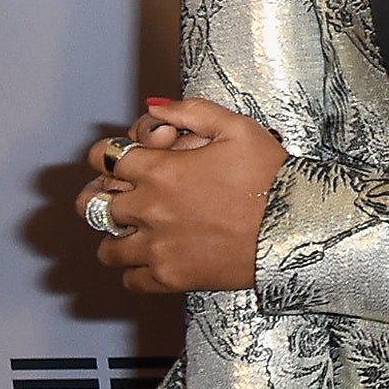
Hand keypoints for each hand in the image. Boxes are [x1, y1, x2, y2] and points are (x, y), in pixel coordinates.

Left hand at [79, 97, 288, 294]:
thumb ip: (193, 111)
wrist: (296, 226)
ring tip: (136, 234)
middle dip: (102, 196)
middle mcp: (149, 209)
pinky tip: (154, 259)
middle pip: (92, 205)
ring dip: (117, 238)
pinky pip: (130, 280)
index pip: (103, 157)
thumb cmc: (272, 176)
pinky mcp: (171, 277)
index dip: (106, 154)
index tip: (120, 160)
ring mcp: (157, 247)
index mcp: (161, 170)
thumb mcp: (240, 128)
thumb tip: (154, 108)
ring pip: (107, 248)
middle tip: (121, 197)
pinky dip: (136, 271)